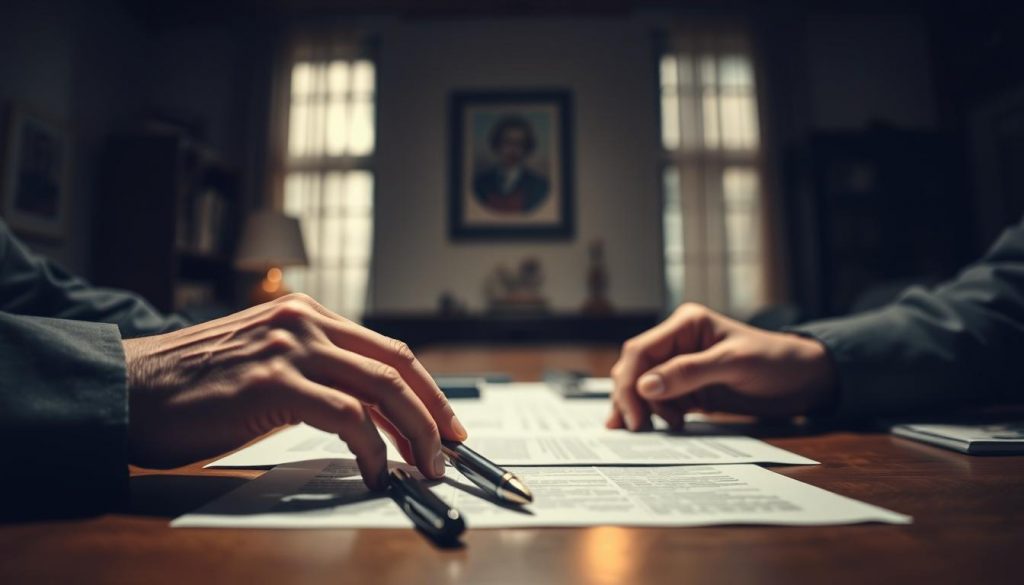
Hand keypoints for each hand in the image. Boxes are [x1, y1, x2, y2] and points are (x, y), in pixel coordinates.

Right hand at [123, 293, 466, 489]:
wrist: (126, 390)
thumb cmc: (190, 386)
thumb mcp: (264, 362)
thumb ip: (312, 370)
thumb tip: (366, 410)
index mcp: (306, 314)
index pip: (388, 350)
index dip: (427, 389)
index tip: (445, 422)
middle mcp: (304, 322)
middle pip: (397, 366)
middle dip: (434, 413)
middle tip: (449, 449)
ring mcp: (290, 349)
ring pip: (382, 389)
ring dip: (414, 433)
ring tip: (424, 467)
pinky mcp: (274, 384)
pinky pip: (347, 417)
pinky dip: (372, 449)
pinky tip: (376, 472)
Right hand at [606, 303, 836, 430]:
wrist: (804, 381)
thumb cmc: (774, 361)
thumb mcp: (733, 364)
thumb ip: (688, 373)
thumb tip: (644, 385)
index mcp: (685, 324)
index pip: (641, 350)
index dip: (630, 381)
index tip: (634, 414)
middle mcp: (678, 342)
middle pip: (635, 368)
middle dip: (630, 397)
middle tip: (636, 428)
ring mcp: (682, 366)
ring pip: (643, 386)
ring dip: (643, 408)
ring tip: (653, 429)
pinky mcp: (689, 387)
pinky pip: (661, 400)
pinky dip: (656, 414)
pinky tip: (662, 427)